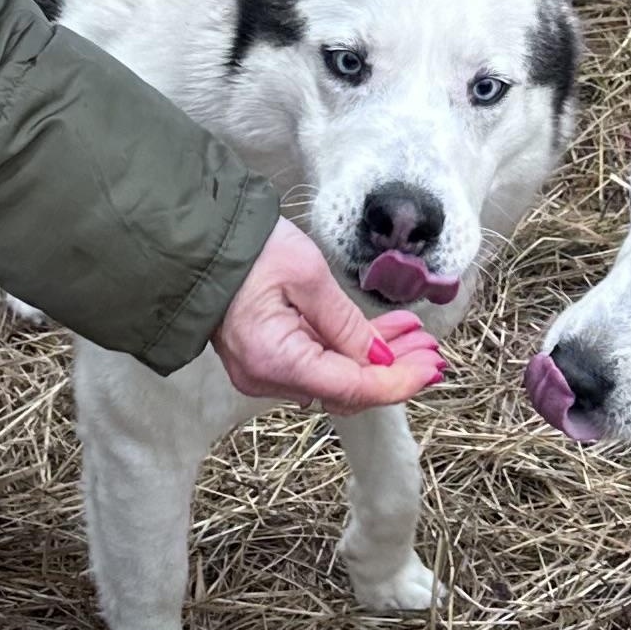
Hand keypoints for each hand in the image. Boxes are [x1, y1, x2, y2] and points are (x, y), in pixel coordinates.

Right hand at [213, 220, 445, 411]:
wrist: (198, 239)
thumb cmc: (249, 249)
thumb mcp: (308, 275)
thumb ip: (347, 323)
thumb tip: (382, 359)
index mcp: (277, 361)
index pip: (353, 388)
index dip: (399, 382)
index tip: (432, 367)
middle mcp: (267, 378)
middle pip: (345, 389)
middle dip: (393, 372)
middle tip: (432, 352)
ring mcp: (262, 371)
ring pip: (333, 377)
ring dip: (374, 359)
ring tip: (413, 336)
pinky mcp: (263, 357)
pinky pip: (315, 363)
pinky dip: (349, 351)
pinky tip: (380, 334)